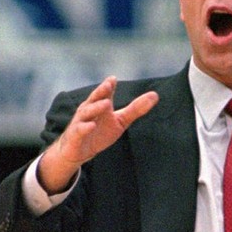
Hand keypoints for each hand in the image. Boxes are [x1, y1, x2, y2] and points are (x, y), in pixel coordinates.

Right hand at [38, 76, 158, 193]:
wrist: (79, 152)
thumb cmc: (100, 133)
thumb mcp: (120, 121)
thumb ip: (136, 109)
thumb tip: (155, 95)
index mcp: (100, 105)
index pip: (105, 93)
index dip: (108, 86)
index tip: (114, 79)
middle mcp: (89, 110)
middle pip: (94, 98)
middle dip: (101, 91)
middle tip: (108, 85)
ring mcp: (81, 122)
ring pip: (87, 112)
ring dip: (96, 107)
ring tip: (106, 103)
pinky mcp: (76, 135)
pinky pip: (79, 130)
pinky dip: (85, 127)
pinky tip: (92, 125)